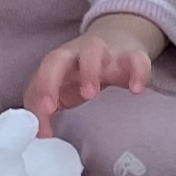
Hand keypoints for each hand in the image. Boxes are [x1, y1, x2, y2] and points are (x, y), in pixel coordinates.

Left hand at [28, 10, 162, 124]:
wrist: (120, 39)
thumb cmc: (82, 72)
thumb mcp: (60, 89)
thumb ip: (44, 111)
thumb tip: (38, 136)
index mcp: (57, 64)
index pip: (39, 75)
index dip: (38, 93)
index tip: (43, 120)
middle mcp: (76, 55)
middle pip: (57, 57)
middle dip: (50, 79)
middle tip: (53, 107)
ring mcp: (104, 53)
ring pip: (93, 49)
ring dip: (89, 70)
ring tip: (92, 95)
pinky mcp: (131, 56)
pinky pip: (136, 59)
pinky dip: (137, 72)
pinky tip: (136, 90)